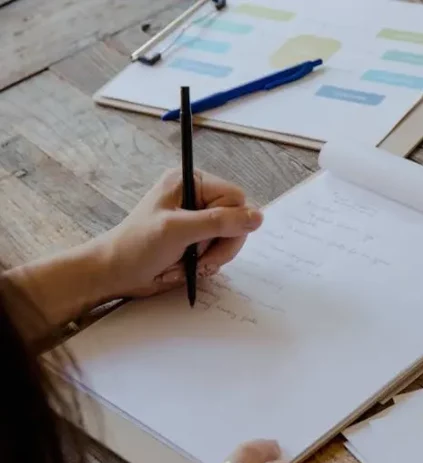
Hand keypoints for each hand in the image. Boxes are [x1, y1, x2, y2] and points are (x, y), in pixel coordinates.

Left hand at [93, 169, 263, 299]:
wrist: (116, 273)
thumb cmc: (138, 246)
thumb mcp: (179, 230)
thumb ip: (219, 222)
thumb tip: (257, 218)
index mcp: (191, 181)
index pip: (235, 198)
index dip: (228, 222)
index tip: (206, 239)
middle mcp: (198, 197)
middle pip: (237, 220)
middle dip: (220, 245)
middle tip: (199, 258)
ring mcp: (198, 219)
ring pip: (231, 239)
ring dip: (213, 257)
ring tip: (191, 264)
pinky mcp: (198, 239)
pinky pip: (221, 251)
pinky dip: (208, 263)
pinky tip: (189, 266)